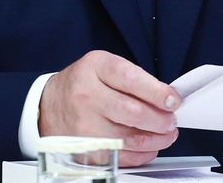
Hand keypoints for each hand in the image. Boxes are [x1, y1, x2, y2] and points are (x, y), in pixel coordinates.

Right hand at [39, 50, 180, 166]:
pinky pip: (123, 156)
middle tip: (171, 119)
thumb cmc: (81, 84)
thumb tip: (164, 97)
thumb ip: (132, 77)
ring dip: (157, 138)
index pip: (131, 80)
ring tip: (167, 132)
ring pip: (131, 138)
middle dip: (161, 119)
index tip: (173, 100)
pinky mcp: (87, 150)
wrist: (48, 106)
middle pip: (133, 112)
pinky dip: (143, 153)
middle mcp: (87, 97)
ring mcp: (86, 126)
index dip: (157, 92)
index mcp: (95, 69)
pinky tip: (150, 144)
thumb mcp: (102, 66)